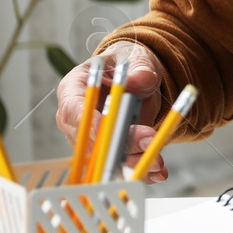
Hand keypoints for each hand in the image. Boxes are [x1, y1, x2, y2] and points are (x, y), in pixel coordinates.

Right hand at [55, 40, 171, 183]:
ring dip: (132, 162)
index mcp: (74, 89)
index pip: (74, 110)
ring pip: (106, 157)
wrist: (137, 76)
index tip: (108, 133)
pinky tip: (157, 173)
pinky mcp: (109, 150)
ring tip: (158, 164)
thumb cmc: (127, 63)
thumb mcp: (136, 59)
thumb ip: (140, 68)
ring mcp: (91, 138)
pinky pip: (121, 164)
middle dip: (119, 146)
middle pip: (90, 140)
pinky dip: (140, 169)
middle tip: (148, 143)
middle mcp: (77, 119)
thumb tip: (141, 79)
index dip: (89, 124)